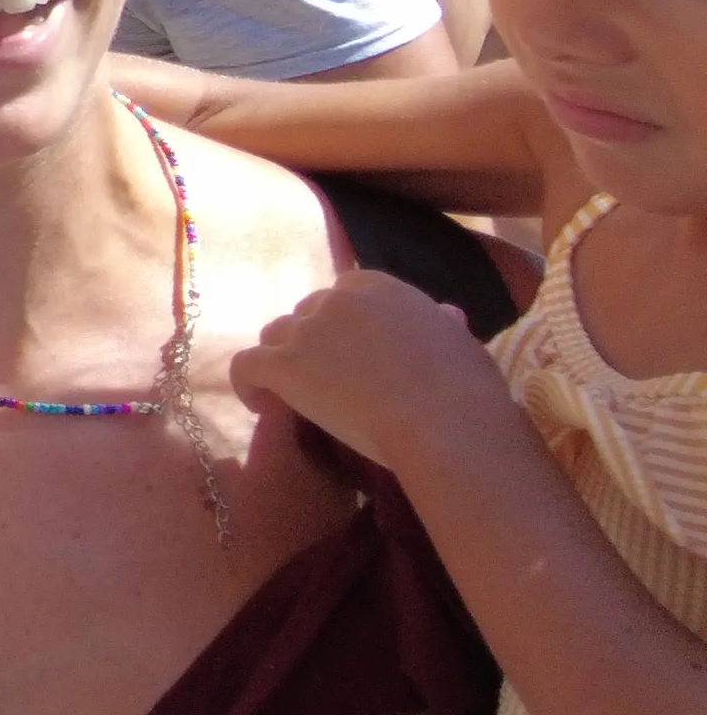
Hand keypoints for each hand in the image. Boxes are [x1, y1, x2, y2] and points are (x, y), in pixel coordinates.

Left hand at [229, 270, 534, 479]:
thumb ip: (443, 326)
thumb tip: (446, 313)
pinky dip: (248, 384)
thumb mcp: (464, 345)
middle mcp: (338, 300)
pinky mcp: (285, 366)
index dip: (342, 324)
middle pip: (307, 314)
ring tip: (296, 394)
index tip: (350, 353)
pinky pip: (245, 366)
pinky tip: (260, 404)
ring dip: (283, 360)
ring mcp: (308, 331)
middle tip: (325, 379)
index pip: (344, 294)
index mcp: (382, 287)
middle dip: (313, 342)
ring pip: (275, 336)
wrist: (447, 426)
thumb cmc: (468, 394)